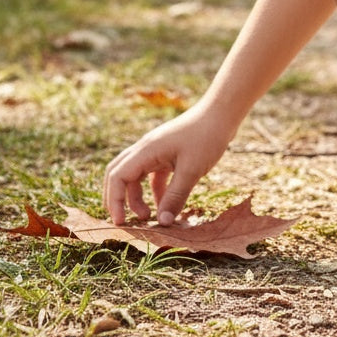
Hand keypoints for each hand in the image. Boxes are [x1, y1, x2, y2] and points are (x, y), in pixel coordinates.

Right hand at [102, 104, 234, 226]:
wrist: (222, 113)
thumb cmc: (207, 137)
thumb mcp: (191, 170)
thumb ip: (175, 197)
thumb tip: (162, 223)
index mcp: (146, 150)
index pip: (117, 177)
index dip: (114, 201)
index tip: (122, 223)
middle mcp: (146, 149)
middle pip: (119, 175)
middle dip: (118, 199)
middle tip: (125, 222)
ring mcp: (156, 150)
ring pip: (136, 176)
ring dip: (137, 197)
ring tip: (149, 217)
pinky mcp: (168, 153)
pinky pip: (153, 175)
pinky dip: (155, 191)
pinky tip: (166, 204)